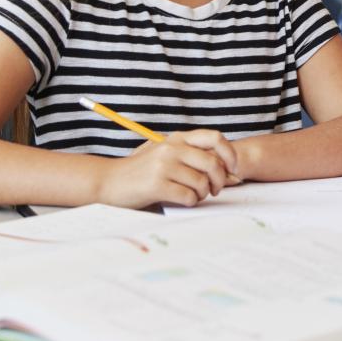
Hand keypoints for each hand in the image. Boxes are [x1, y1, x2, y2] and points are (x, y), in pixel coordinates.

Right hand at [94, 129, 239, 208]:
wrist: (108, 181)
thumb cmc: (142, 172)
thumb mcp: (167, 156)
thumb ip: (193, 158)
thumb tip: (231, 173)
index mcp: (177, 139)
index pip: (215, 138)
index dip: (230, 154)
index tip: (232, 169)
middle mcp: (172, 148)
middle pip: (213, 163)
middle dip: (220, 181)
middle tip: (214, 190)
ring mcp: (164, 165)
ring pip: (202, 182)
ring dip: (202, 194)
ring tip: (193, 195)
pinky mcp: (156, 184)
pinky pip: (188, 196)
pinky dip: (190, 202)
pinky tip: (180, 200)